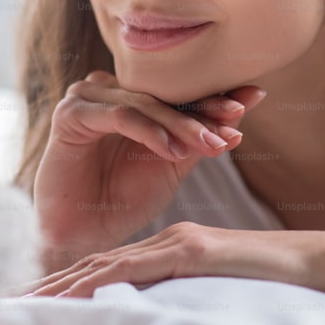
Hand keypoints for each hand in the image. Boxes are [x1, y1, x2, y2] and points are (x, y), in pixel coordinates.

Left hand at [24, 222, 316, 297]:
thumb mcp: (218, 293)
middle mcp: (168, 239)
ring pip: (106, 264)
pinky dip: (97, 283)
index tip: (37, 304)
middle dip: (52, 285)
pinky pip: (135, 268)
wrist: (318, 265)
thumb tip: (153, 323)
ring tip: (26, 304)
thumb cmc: (275, 286)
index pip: (109, 268)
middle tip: (14, 304)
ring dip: (62, 286)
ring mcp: (179, 242)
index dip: (69, 284)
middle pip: (96, 263)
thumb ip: (184, 298)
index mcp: (172, 249)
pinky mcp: (192, 251)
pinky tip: (71, 297)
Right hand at [34, 72, 265, 270]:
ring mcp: (87, 98)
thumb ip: (200, 137)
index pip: (178, 89)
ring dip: (180, 123)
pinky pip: (118, 115)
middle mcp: (109, 89)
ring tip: (209, 144)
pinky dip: (148, 131)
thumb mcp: (172, 164)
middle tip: (235, 121)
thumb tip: (245, 110)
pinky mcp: (70, 114)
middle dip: (203, 110)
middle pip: (164, 92)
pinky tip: (170, 150)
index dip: (216, 95)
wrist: (82, 235)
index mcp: (132, 95)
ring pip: (144, 102)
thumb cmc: (124, 199)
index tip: (254, 97)